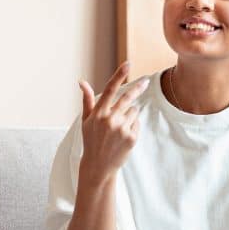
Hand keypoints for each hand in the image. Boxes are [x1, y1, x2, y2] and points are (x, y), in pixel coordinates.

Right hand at [78, 62, 149, 182]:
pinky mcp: (131, 137)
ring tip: (119, 128)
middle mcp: (110, 119)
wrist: (98, 166)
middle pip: (128, 97)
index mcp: (98, 113)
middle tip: (146, 81)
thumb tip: (82, 81)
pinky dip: (133, 126)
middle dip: (138, 88)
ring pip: (134, 111)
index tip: (128, 64)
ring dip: (130, 115)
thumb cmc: (91, 140)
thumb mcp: (86, 120)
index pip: (110, 89)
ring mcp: (121, 129)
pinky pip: (137, 123)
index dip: (119, 75)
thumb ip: (87, 100)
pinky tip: (123, 136)